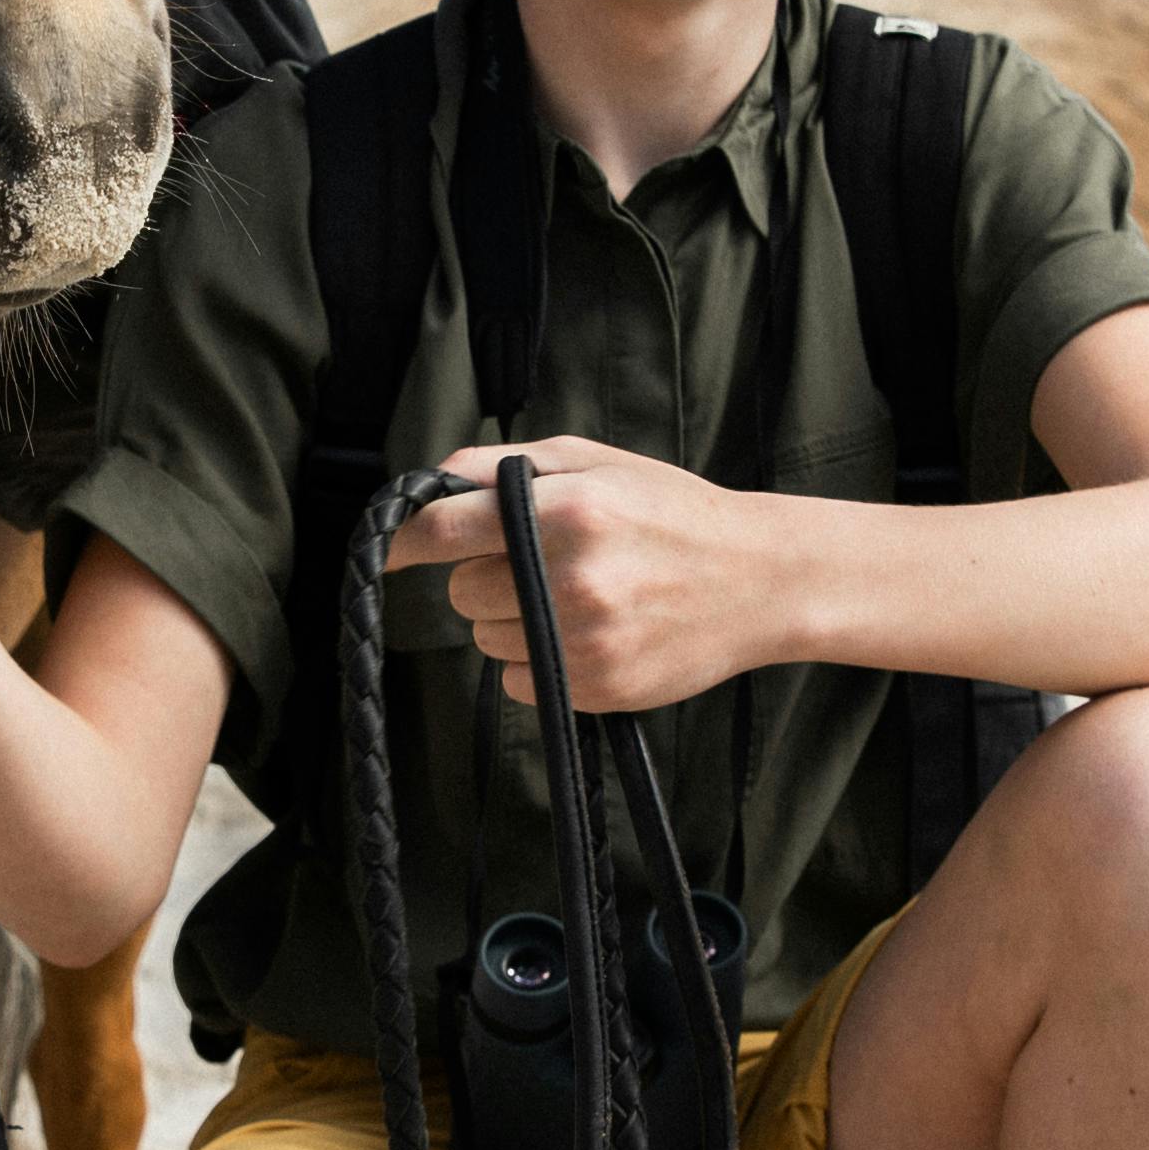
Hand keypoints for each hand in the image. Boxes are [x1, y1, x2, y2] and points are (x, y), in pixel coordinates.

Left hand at [384, 439, 776, 714]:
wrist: (760, 580)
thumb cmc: (672, 511)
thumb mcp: (597, 462)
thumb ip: (507, 465)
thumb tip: (434, 480)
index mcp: (567, 510)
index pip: (445, 530)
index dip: (404, 540)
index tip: (387, 549)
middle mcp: (570, 577)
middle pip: (461, 593)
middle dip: (484, 577)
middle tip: (540, 563)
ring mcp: (584, 638)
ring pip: (487, 639)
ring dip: (511, 622)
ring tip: (577, 597)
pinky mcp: (597, 687)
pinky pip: (517, 681)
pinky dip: (536, 662)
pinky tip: (588, 634)